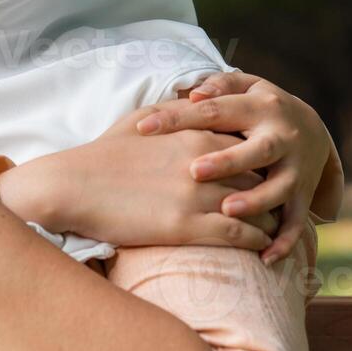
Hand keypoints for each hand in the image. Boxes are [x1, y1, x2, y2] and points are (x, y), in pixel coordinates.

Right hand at [0, 107, 280, 251]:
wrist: (71, 187)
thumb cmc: (102, 154)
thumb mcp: (141, 121)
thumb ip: (178, 111)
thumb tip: (198, 102)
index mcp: (196, 135)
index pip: (249, 144)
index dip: (260, 160)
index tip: (266, 171)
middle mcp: (204, 163)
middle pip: (261, 175)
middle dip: (273, 189)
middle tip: (280, 202)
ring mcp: (198, 197)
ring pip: (258, 208)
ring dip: (271, 219)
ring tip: (275, 229)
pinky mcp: (187, 228)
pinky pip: (241, 236)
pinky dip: (258, 242)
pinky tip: (261, 248)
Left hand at [134, 72, 340, 262]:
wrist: (312, 128)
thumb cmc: (256, 108)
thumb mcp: (243, 88)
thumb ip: (218, 87)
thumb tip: (194, 93)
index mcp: (259, 108)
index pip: (215, 112)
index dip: (178, 118)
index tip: (144, 127)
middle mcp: (282, 138)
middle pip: (257, 150)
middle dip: (228, 162)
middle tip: (194, 172)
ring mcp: (296, 169)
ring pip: (279, 188)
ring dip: (255, 201)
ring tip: (226, 211)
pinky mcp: (303, 195)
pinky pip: (296, 221)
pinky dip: (284, 242)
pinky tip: (263, 258)